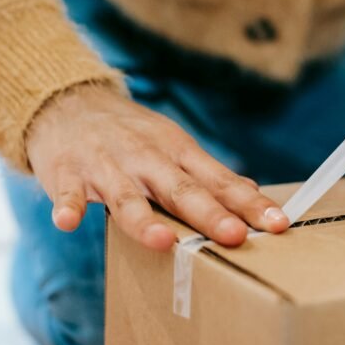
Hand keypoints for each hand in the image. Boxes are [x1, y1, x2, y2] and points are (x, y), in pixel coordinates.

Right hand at [26, 84, 288, 250]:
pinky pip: (67, 192)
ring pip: (126, 196)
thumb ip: (206, 173)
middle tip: (235, 236)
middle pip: (180, 189)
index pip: (219, 180)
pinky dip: (67, 206)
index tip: (277, 224)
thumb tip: (250, 191)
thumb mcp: (173, 145)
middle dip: (208, 213)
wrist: (69, 103)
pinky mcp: (67, 172)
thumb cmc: (131, 134)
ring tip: (163, 242)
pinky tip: (68, 223)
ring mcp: (106, 165)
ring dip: (143, 219)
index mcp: (176, 152)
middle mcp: (146, 157)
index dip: (249, 202)